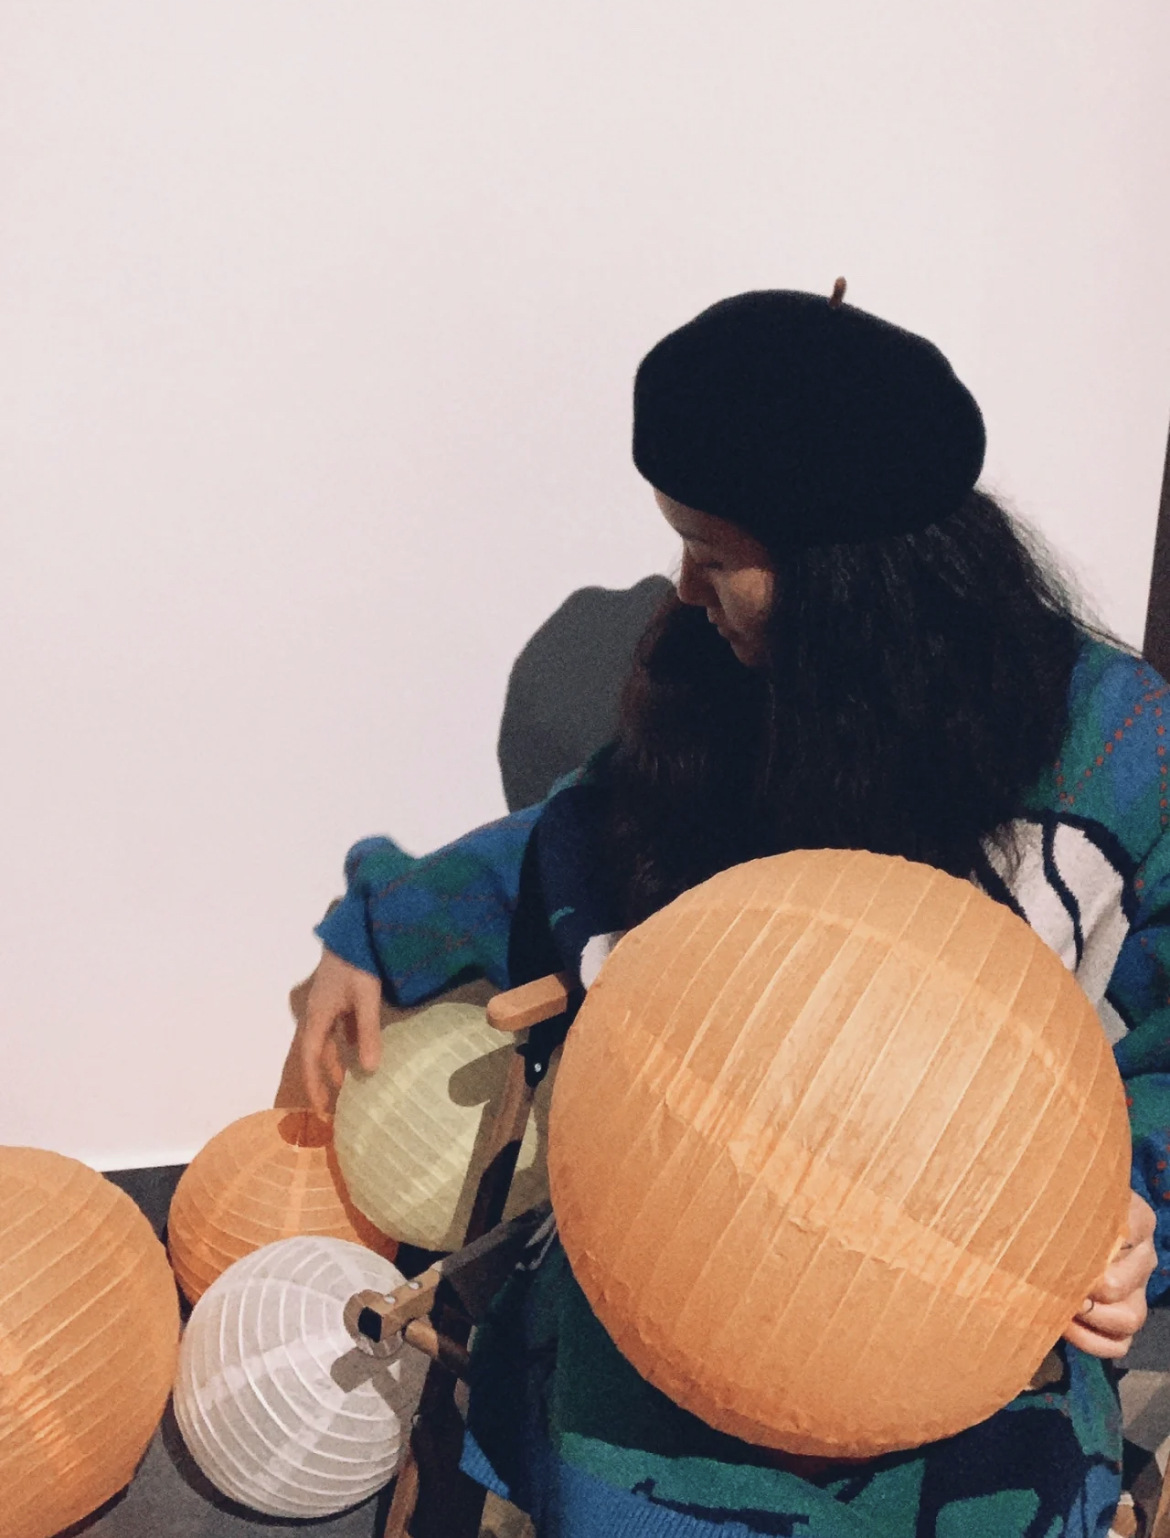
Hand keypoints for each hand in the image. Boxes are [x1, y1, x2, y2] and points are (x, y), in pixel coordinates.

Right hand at [298, 948, 383, 1113]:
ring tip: (348, 1081)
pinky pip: (340, 1026)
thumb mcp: (366, 999)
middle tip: (335, 1101)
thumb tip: (369, 1071)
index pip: (311, 1059)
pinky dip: (348, 1041)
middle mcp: (318, 1012)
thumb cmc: (358, 963)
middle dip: (325, 1076)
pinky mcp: (340, 995)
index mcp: (317, 1016)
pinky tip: (360, 1047)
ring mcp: (329, 1003)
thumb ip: (368, 1033)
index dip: (314, 1084)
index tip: (319, 1109)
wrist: (356, 929)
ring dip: (337, 1059)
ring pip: (329, 1039)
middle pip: (318, 1051)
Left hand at [1061, 1189, 1157, 1359]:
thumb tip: (1034, 1204)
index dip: (1096, 1249)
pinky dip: (1092, 1342)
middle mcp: (1143, 1255)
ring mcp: (1137, 1289)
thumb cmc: (1055, 1204)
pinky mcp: (1124, 1316)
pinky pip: (1120, 1344)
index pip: (1132, 1231)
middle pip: (1124, 1284)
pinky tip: (1065, 1327)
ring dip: (1093, 1320)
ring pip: (1131, 1318)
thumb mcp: (1060, 1196)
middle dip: (1087, 1291)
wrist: (1049, 1222)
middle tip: (1056, 1285)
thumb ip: (1059, 1200)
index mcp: (1136, 1219)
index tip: (1066, 1251)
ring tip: (1062, 1309)